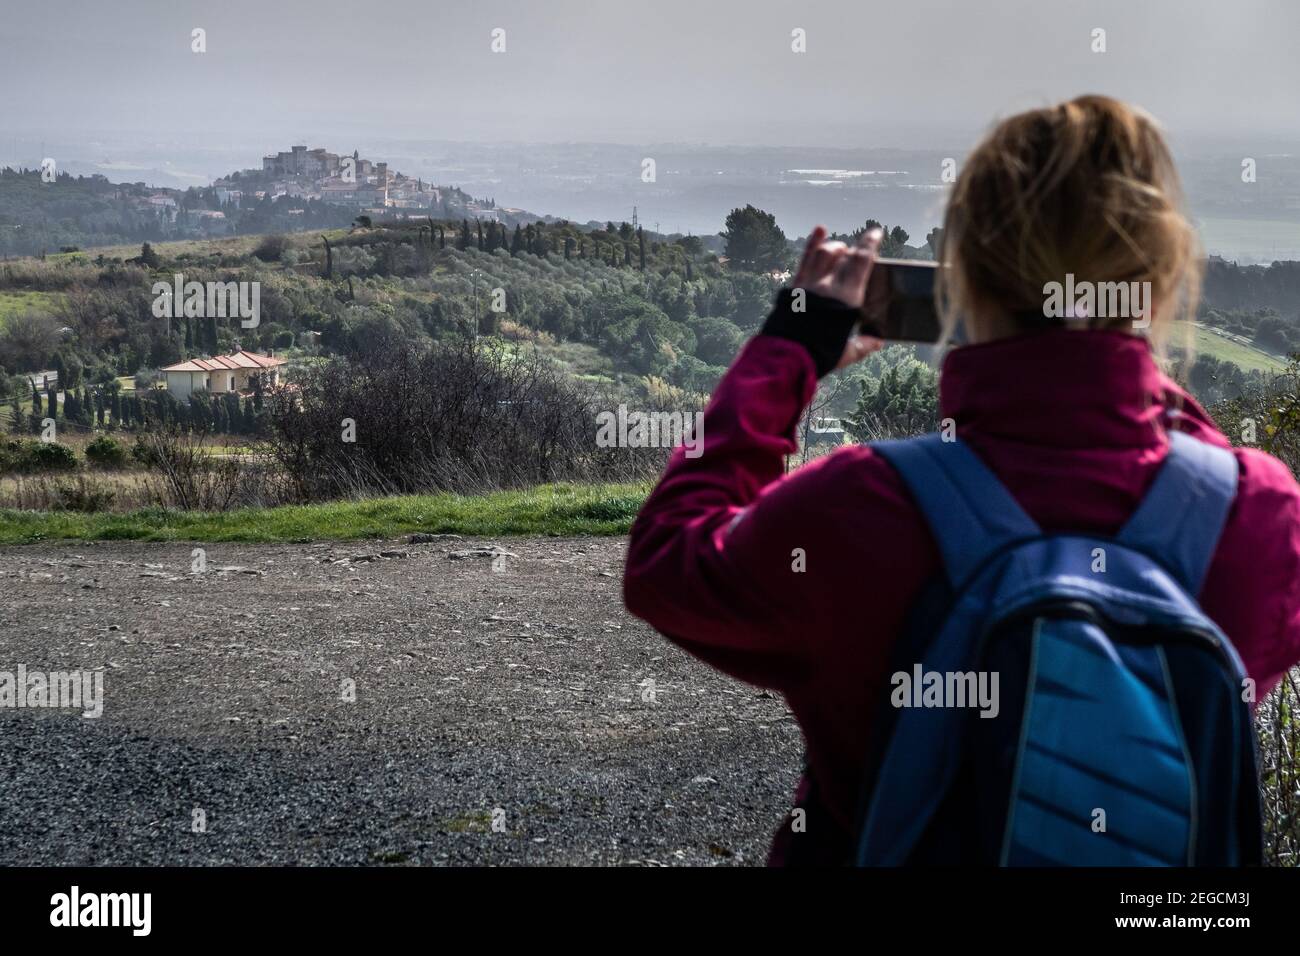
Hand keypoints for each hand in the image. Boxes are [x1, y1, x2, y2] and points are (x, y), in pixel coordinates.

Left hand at [791, 225, 885, 368]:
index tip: (876, 233)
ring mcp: (810, 284)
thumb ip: (863, 345)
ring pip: (825, 254)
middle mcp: (829, 286)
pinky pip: (805, 260)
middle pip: (845, 256)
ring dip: (835, 247)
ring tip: (841, 249)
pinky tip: (820, 230)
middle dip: (854, 249)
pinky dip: (813, 244)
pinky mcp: (794, 287)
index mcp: (847, 299)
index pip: (862, 262)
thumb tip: (878, 342)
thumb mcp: (845, 354)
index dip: (870, 244)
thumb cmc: (818, 356)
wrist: (785, 358)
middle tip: (859, 250)